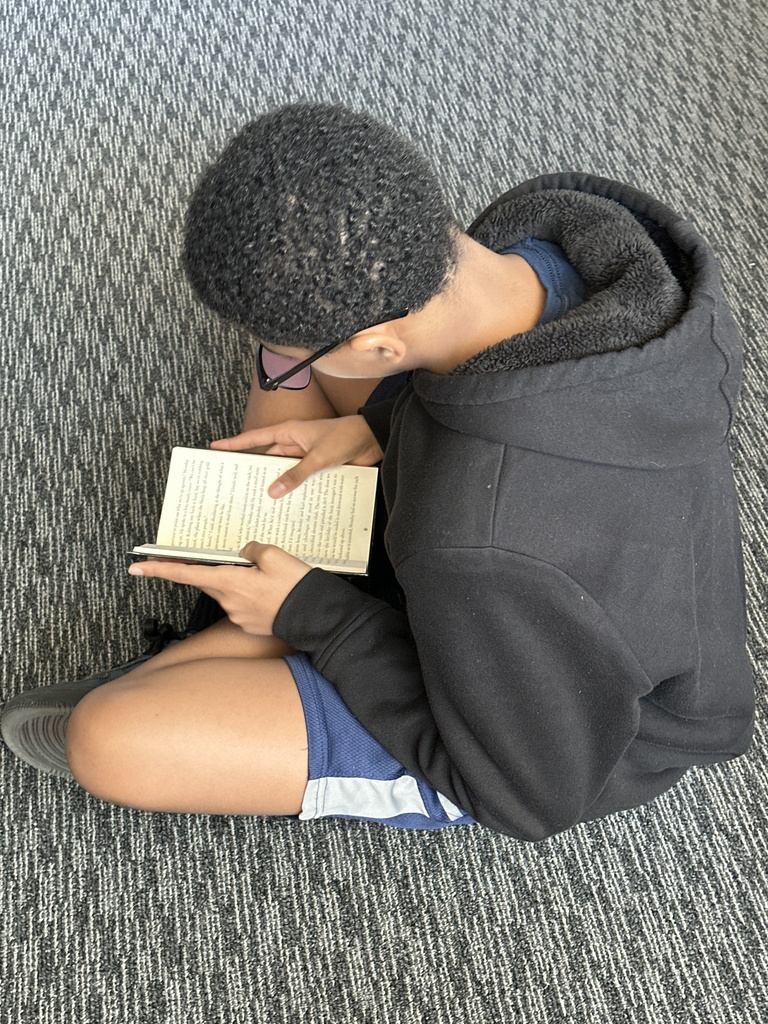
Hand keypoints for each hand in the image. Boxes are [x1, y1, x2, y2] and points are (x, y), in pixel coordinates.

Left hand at [128, 542, 311, 635]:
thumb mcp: (274, 555)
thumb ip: (251, 550)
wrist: (317, 618)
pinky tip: (273, 592)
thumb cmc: (297, 586)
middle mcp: (229, 602)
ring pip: (231, 591)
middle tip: (241, 562)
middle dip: (219, 569)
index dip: (159, 569)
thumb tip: (242, 554)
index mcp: (229, 582)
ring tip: (272, 577)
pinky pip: (245, 604)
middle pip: (211, 580)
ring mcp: (239, 616)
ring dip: (242, 582)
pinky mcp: (251, 624)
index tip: (137, 567)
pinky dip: (254, 595)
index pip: (185, 573)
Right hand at [211, 415, 382, 497]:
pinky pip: (300, 480)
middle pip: (267, 460)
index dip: (235, 444)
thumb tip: (273, 490)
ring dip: (277, 486)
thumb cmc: (346, 437)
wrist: (373, 439)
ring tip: (259, 504)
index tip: (216, 448)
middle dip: (253, 473)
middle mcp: (294, 444)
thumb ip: (296, 474)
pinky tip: (288, 506)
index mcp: (289, 432)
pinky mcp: (317, 468)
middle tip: (234, 488)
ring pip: (284, 473)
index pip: (255, 438)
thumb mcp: (318, 457)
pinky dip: (295, 491)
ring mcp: (305, 457)